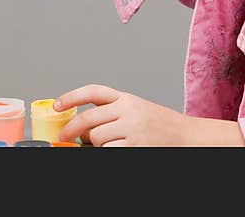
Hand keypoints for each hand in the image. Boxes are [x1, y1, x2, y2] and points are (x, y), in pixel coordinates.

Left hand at [54, 84, 244, 146]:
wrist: (187, 137)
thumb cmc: (159, 125)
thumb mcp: (135, 110)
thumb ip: (111, 113)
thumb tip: (81, 128)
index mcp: (126, 98)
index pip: (94, 92)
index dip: (72, 96)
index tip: (57, 105)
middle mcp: (129, 110)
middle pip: (89, 119)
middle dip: (71, 129)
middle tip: (63, 137)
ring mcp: (133, 129)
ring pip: (97, 139)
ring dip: (96, 145)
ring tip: (108, 144)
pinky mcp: (137, 146)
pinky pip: (110, 151)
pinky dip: (108, 152)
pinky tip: (118, 149)